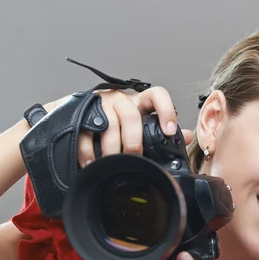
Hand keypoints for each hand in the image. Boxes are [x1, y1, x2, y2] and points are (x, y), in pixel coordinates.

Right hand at [45, 87, 193, 166]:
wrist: (71, 116)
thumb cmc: (111, 123)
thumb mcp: (137, 124)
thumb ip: (159, 130)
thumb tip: (186, 136)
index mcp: (137, 102)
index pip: (157, 96)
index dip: (166, 111)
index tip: (170, 131)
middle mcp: (120, 100)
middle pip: (131, 115)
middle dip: (133, 139)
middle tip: (133, 156)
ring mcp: (99, 104)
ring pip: (109, 124)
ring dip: (111, 148)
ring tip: (110, 163)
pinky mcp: (80, 112)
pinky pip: (85, 132)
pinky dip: (88, 150)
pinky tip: (91, 163)